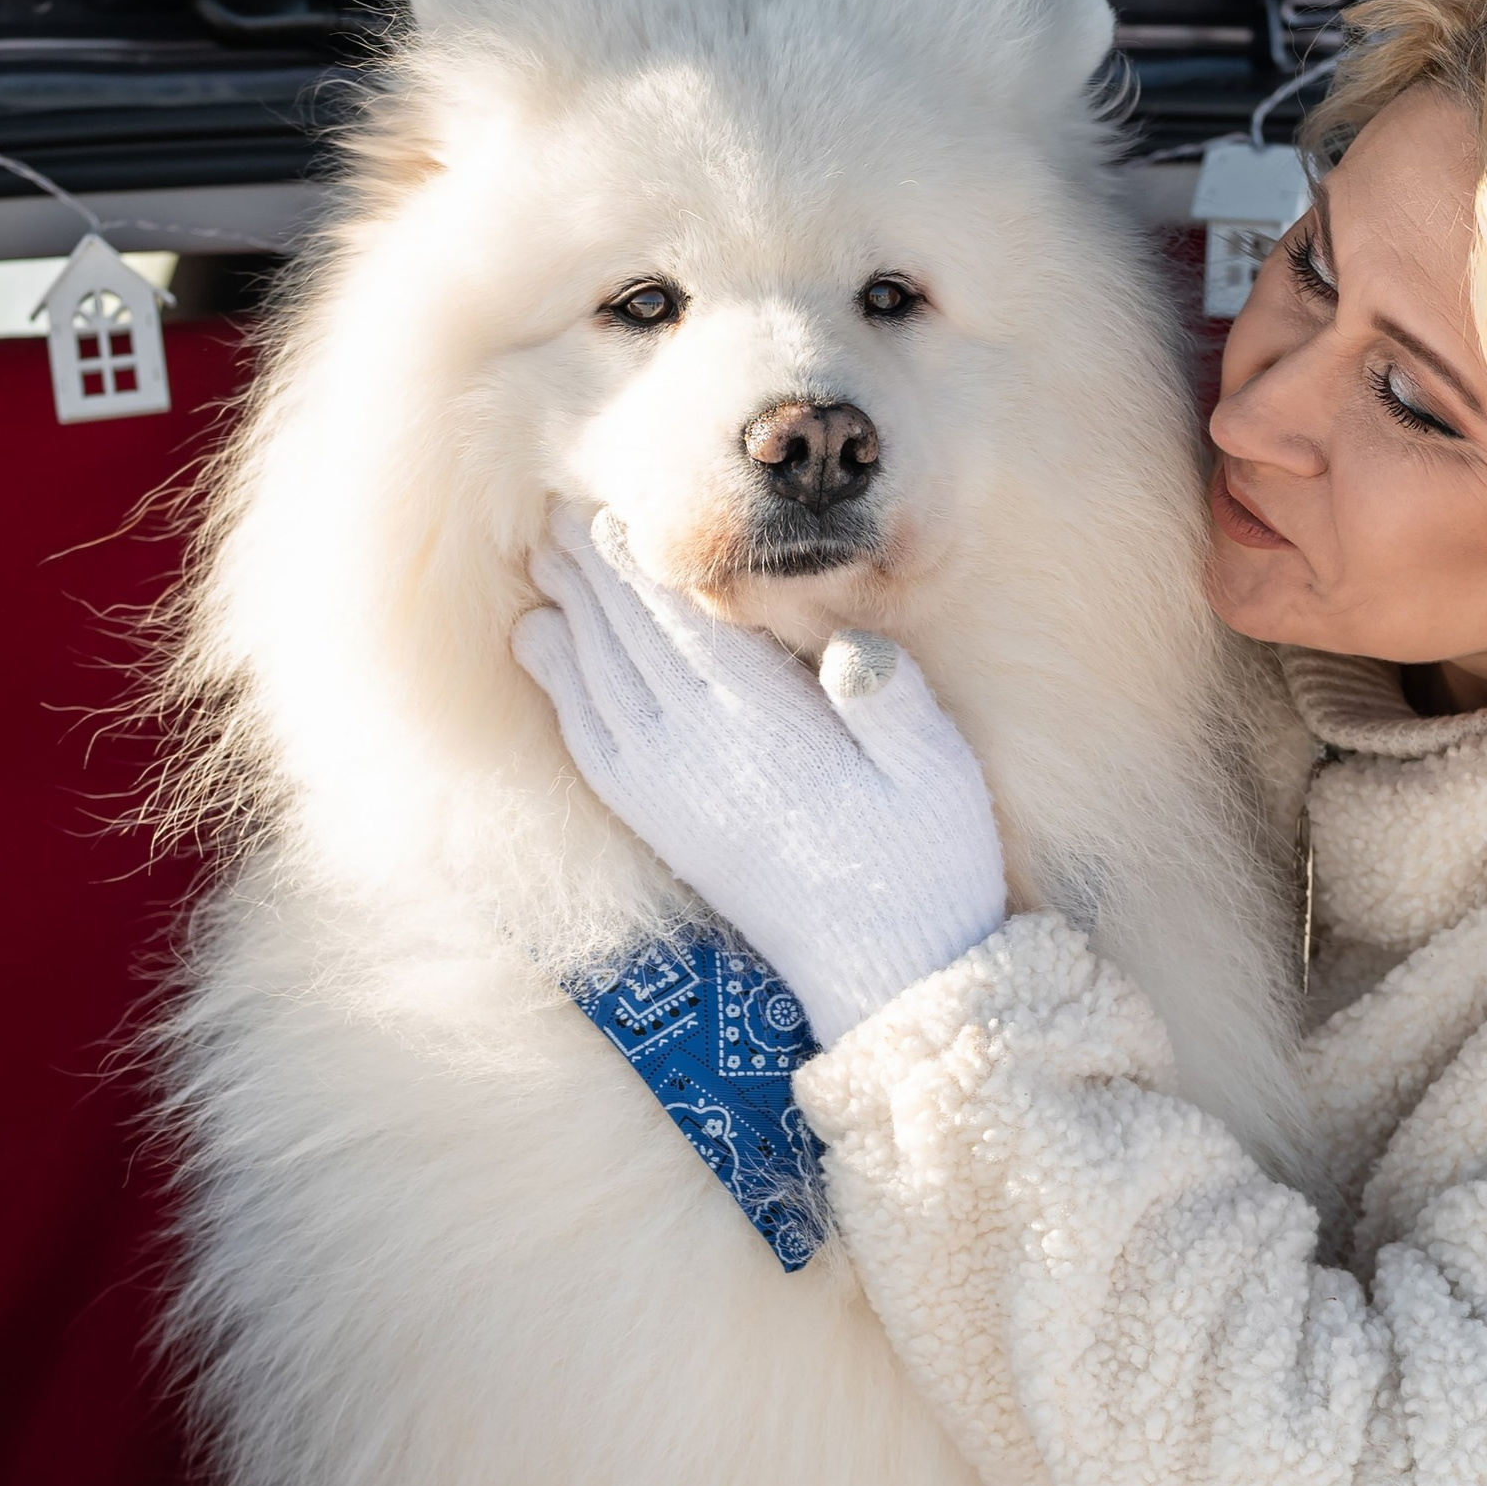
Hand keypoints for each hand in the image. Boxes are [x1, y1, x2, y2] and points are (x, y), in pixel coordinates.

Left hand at [513, 512, 1009, 1045]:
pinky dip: (562, 692)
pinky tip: (551, 658)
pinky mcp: (666, 828)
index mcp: (767, 729)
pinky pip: (592, 747)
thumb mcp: (940, 772)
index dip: (639, 565)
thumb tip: (856, 647)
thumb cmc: (928, 860)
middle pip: (625, 644)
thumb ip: (893, 702)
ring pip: (595, 688)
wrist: (891, 977)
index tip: (609, 508)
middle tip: (557, 514)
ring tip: (546, 565)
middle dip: (588, 576)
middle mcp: (702, 757)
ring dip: (566, 622)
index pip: (681, 626)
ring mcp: (673, 796)